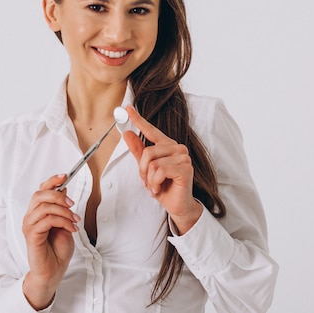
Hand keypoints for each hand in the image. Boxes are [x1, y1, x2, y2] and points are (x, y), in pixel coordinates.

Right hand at [22, 174, 78, 308]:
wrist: (54, 270)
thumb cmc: (57, 249)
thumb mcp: (64, 222)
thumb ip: (62, 207)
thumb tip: (63, 189)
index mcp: (38, 212)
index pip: (41, 190)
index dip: (52, 181)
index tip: (65, 175)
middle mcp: (30, 216)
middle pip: (40, 195)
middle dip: (58, 196)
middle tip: (72, 204)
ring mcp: (29, 225)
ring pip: (45, 207)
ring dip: (64, 212)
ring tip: (74, 221)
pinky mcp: (32, 235)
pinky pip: (47, 220)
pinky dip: (63, 222)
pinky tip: (71, 228)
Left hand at [123, 105, 202, 234]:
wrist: (178, 205)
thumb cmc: (165, 187)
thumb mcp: (147, 169)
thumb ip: (138, 151)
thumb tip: (128, 134)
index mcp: (168, 146)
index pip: (152, 130)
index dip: (139, 119)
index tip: (128, 109)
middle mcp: (178, 148)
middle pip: (148, 152)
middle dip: (143, 171)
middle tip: (148, 182)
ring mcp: (183, 158)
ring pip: (153, 163)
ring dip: (149, 179)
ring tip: (156, 186)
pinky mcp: (185, 169)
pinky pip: (160, 171)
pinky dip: (155, 182)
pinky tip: (160, 188)